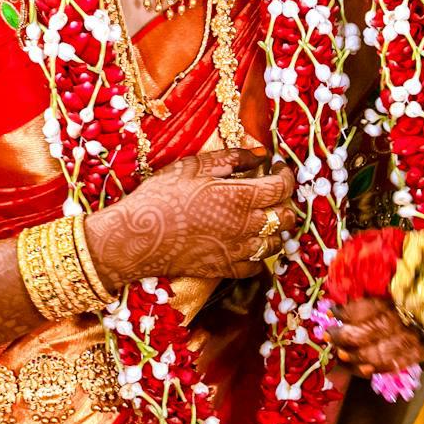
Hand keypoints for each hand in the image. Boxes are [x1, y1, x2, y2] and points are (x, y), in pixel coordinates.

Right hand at [85, 148, 294, 286]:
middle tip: (273, 193)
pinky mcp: (224, 269)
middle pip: (286, 218)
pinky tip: (248, 244)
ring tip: (264, 217)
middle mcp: (245, 226)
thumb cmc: (161, 196)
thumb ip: (231, 159)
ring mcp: (236, 250)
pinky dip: (258, 256)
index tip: (277, 168)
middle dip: (286, 202)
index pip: (281, 187)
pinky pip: (254, 267)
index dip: (285, 175)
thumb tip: (260, 154)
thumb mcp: (193, 166)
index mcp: (240, 197)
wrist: (137, 237)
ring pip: (274, 244)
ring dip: (275, 229)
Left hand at [329, 296, 423, 377]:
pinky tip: (360, 369)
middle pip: (369, 331)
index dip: (346, 311)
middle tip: (327, 336)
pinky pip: (393, 364)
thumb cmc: (418, 294)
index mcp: (397, 297)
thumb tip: (345, 293)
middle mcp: (404, 319)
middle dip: (344, 336)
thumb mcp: (398, 285)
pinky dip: (374, 369)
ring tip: (338, 356)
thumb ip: (376, 288)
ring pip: (378, 352)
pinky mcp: (419, 353)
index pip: (367, 306)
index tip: (331, 312)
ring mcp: (412, 338)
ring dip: (354, 357)